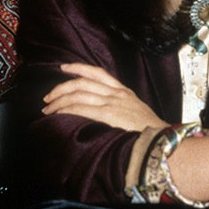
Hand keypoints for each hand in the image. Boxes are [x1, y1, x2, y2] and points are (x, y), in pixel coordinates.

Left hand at [42, 62, 166, 130]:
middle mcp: (118, 94)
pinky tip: (58, 114)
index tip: (64, 67)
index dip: (79, 68)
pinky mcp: (109, 114)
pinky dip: (66, 109)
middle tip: (48, 97)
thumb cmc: (150, 132)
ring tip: (48, 109)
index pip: (98, 73)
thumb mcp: (137, 112)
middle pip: (82, 82)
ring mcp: (113, 103)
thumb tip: (102, 113)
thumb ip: (121, 108)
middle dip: (61, 88)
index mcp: (124, 92)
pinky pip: (80, 107)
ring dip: (59, 101)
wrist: (161, 141)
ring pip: (78, 94)